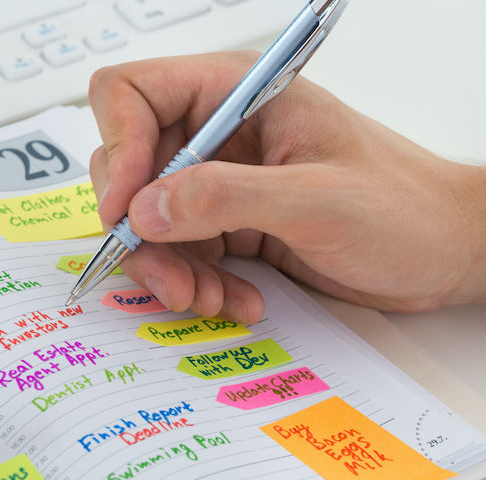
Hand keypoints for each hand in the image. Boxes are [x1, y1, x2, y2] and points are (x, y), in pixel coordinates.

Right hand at [88, 52, 485, 320]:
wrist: (446, 254)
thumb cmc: (407, 208)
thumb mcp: (318, 200)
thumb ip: (226, 198)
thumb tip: (146, 209)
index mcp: (236, 96)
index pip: (133, 95)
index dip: (118, 147)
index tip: (127, 209)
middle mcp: (218, 135)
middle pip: (128, 168)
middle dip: (140, 230)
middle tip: (168, 274)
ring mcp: (220, 182)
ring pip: (148, 222)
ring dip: (167, 269)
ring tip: (206, 297)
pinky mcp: (228, 224)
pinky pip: (180, 255)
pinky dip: (195, 284)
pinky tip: (235, 299)